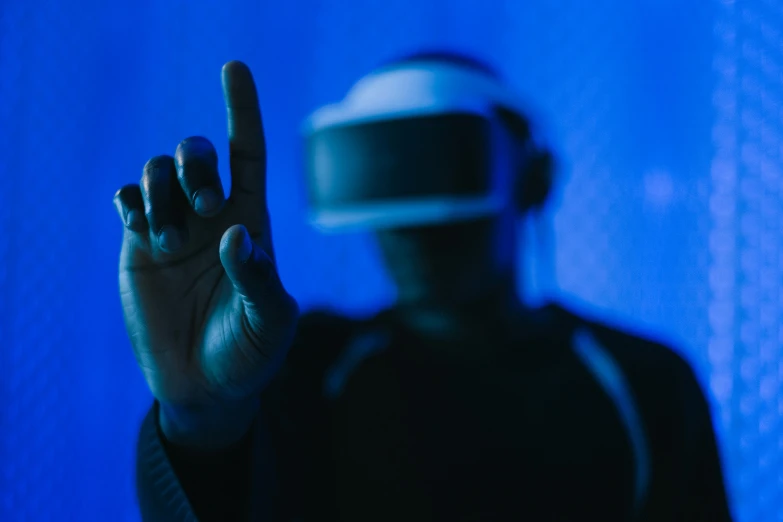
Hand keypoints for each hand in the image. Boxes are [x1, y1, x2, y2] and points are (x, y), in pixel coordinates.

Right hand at [113, 61, 297, 448]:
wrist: (206, 386)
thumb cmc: (250, 351)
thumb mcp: (270, 320)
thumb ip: (259, 278)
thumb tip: (235, 234)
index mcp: (252, 221)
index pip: (249, 153)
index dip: (243, 109)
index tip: (234, 67)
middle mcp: (213, 216)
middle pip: (199, 151)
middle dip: (198, 163)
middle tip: (208, 207)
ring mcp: (174, 227)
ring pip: (156, 169)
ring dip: (161, 194)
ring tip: (169, 244)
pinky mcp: (139, 245)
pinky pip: (127, 198)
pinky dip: (132, 202)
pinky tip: (146, 232)